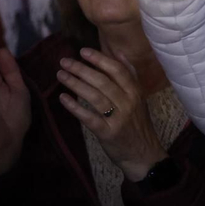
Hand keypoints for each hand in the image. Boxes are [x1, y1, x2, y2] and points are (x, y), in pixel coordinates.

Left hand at [56, 48, 168, 181]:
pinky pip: (89, 118)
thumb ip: (130, 75)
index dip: (100, 59)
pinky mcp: (108, 133)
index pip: (118, 70)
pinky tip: (63, 98)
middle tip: (64, 61)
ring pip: (95, 97)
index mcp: (135, 92)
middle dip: (82, 69)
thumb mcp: (139, 98)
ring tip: (61, 75)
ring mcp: (118, 118)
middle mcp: (128, 103)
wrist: (144, 155)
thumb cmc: (138, 124)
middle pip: (103, 81)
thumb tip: (119, 53)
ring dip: (76, 84)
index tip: (83, 51)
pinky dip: (75, 107)